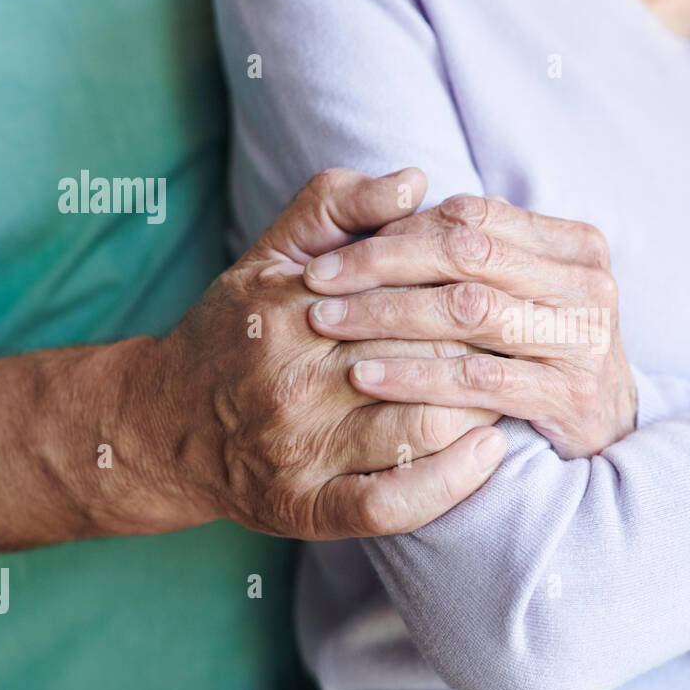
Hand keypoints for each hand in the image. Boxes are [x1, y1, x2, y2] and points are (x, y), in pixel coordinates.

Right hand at [156, 168, 504, 539]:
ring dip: (481, 409)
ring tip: (511, 390)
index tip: (508, 290)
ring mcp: (299, 451)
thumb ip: (338, 204)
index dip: (471, 291)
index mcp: (291, 310)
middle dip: (486, 350)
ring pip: (421, 428)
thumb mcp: (272, 252)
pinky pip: (392, 505)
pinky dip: (450, 482)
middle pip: (425, 358)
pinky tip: (487, 452)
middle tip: (526, 344)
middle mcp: (293, 381)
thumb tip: (414, 181)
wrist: (163, 424)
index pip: (409, 293)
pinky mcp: (306, 508)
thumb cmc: (235, 330)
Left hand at [301, 193, 635, 457]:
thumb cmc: (544, 348)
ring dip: (388, 315)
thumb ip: (477, 244)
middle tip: (317, 281)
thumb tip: (402, 190)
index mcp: (576, 244)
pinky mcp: (564, 395)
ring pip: (469, 311)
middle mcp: (587, 284)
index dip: (398, 229)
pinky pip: (475, 378)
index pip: (473, 217)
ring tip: (328, 323)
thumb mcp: (523, 286)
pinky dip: (414, 374)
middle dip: (382, 264)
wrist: (604, 426)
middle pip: (467, 256)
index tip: (335, 250)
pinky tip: (365, 377)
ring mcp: (581, 340)